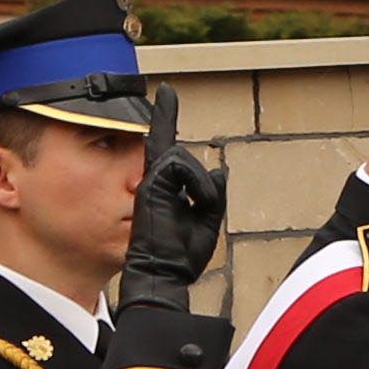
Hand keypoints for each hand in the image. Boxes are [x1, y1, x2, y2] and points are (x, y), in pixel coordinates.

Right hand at [119, 90, 228, 311]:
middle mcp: (154, 181)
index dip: (164, 119)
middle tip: (180, 137)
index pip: (163, 147)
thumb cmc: (181, 256)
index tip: (166, 93)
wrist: (163, 274)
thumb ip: (212, 194)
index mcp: (165, 188)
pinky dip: (198, 187)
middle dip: (176, 136)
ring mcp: (150, 182)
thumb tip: (219, 171)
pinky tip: (197, 204)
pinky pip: (181, 167)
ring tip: (201, 209)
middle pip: (172, 147)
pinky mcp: (150, 185)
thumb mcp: (207, 221)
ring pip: (182, 157)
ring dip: (202, 186)